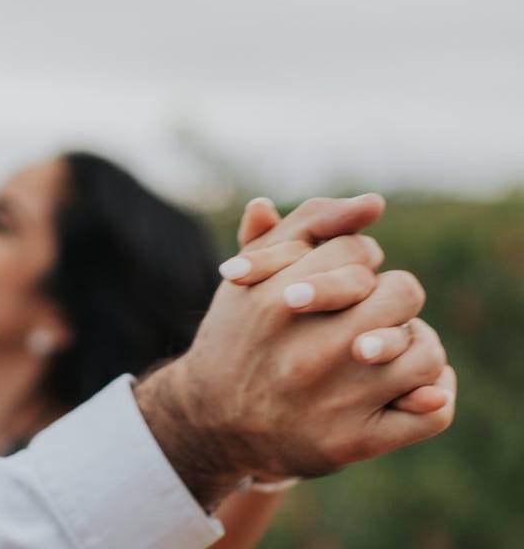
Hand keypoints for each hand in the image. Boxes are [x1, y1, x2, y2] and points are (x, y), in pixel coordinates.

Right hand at [222, 197, 450, 413]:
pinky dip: (435, 395)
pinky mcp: (351, 441)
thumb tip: (372, 203)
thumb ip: (301, 227)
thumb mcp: (250, 275)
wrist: (210, 420)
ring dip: (416, 345)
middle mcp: (307, 348)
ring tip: (390, 349)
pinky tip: (413, 388)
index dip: (359, 260)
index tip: (345, 278)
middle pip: (403, 292)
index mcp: (279, 298)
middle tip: (371, 313)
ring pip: (424, 351)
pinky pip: (432, 411)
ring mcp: (334, 398)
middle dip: (391, 298)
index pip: (359, 251)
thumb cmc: (240, 336)